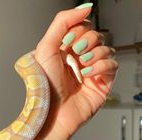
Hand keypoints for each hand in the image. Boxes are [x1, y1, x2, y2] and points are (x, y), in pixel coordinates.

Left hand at [0, 6, 117, 139]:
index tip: (67, 42)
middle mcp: (78, 59)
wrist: (52, 112)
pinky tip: (88, 75)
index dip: (78, 30)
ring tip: (82, 66)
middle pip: (95, 35)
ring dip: (94, 54)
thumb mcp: (45, 48)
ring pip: (106, 48)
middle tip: (75, 53)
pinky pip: (112, 64)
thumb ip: (62, 23)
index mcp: (64, 50)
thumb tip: (84, 7)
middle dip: (86, 41)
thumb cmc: (45, 86)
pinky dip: (101, 66)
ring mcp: (90, 71)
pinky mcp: (101, 82)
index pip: (81, 27)